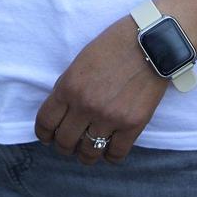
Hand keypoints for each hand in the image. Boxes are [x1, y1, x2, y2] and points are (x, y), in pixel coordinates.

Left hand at [34, 19, 169, 164]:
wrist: (152, 41)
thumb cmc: (115, 44)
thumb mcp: (81, 61)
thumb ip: (69, 87)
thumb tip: (62, 111)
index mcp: (68, 87)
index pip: (46, 123)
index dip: (44, 134)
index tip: (48, 137)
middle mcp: (85, 106)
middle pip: (64, 142)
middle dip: (64, 146)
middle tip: (69, 144)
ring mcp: (109, 117)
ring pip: (88, 152)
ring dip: (85, 154)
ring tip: (88, 151)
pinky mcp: (133, 124)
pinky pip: (115, 154)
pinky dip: (110, 156)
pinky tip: (109, 150)